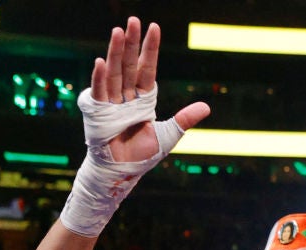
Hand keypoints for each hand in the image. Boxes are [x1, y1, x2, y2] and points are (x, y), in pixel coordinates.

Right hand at [92, 17, 209, 162]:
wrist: (124, 172)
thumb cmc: (143, 155)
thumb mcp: (169, 135)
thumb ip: (185, 119)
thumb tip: (207, 107)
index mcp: (143, 98)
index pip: (148, 68)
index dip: (151, 49)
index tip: (154, 27)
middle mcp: (127, 96)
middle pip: (130, 65)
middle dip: (132, 43)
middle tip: (134, 20)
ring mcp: (112, 102)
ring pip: (115, 73)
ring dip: (116, 52)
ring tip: (118, 31)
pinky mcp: (99, 113)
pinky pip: (100, 92)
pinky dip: (100, 77)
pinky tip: (100, 61)